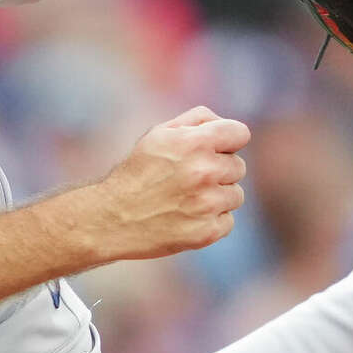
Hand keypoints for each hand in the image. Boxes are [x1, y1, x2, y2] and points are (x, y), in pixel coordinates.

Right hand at [90, 107, 249, 259]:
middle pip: (239, 166)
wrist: (112, 218)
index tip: (216, 150)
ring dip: (218, 197)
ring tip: (187, 199)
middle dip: (219, 171)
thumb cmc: (137, 172)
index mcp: (195, 143)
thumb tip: (223, 124)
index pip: (240, 133)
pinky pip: (228, 221)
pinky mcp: (206, 232)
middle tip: (189, 179)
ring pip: (236, 195)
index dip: (228, 141)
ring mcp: (207, 204)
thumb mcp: (159, 134)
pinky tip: (187, 218)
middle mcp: (204, 172)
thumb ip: (196, 120)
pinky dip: (212, 221)